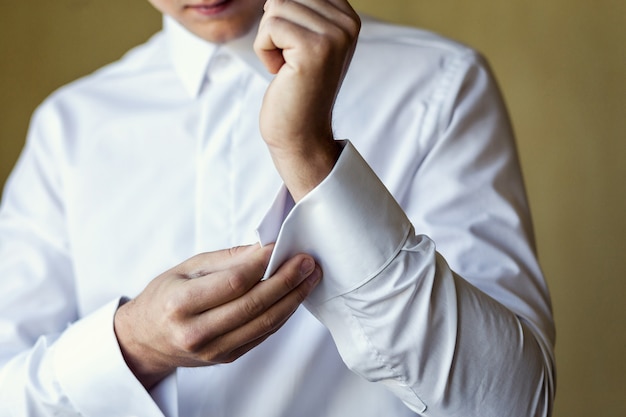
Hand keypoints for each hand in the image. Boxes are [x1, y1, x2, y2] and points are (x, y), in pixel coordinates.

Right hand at [114, 244, 320, 388]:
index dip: (262, 263)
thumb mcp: (186, 268)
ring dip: (293, 298)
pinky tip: (294, 296)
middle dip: (287, 280)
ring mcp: (213, 350)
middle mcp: (197, 331)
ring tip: (310, 277)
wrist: (146, 339)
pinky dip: (283, 313)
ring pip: (264, 322)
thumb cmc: (165, 297)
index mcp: (181, 303)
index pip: (234, 282)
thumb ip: (226, 259)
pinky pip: (263, 334)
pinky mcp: (227, 357)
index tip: (281, 246)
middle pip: (254, 304)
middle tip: (307, 262)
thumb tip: (263, 249)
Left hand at [254, 0, 359, 200]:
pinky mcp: (314, 49)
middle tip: (290, 61)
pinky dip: (265, 51)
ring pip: (275, 7)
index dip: (283, 17)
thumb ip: (301, 9)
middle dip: (275, 28)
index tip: (296, 50)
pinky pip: (269, 27)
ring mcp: (334, 36)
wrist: (301, 134)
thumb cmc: (295, 89)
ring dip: (269, 41)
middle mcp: (347, 24)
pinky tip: (283, 73)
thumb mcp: (304, 39)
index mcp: (348, 17)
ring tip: (288, 67)